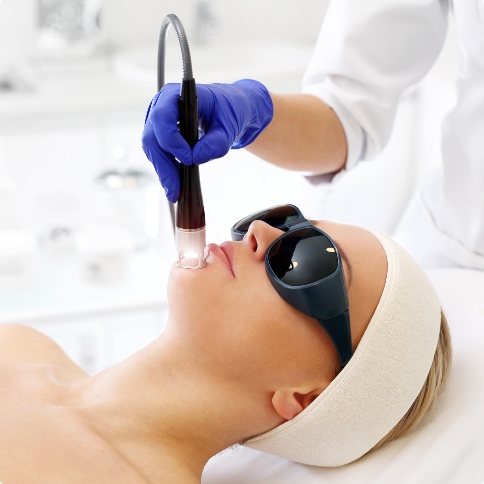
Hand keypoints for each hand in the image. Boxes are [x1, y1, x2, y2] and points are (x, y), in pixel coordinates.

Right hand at [142, 80, 272, 201]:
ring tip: (175, 192)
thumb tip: (195, 158)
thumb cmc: (229, 111)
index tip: (187, 159)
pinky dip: (166, 170)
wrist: (229, 110)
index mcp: (177, 95)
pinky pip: (158, 154)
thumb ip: (216, 143)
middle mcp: (162, 106)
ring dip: (163, 172)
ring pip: (152, 149)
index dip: (171, 140)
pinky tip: (175, 184)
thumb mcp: (229, 128)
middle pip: (152, 138)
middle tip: (175, 190)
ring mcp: (158, 121)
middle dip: (164, 166)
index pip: (162, 117)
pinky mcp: (161, 135)